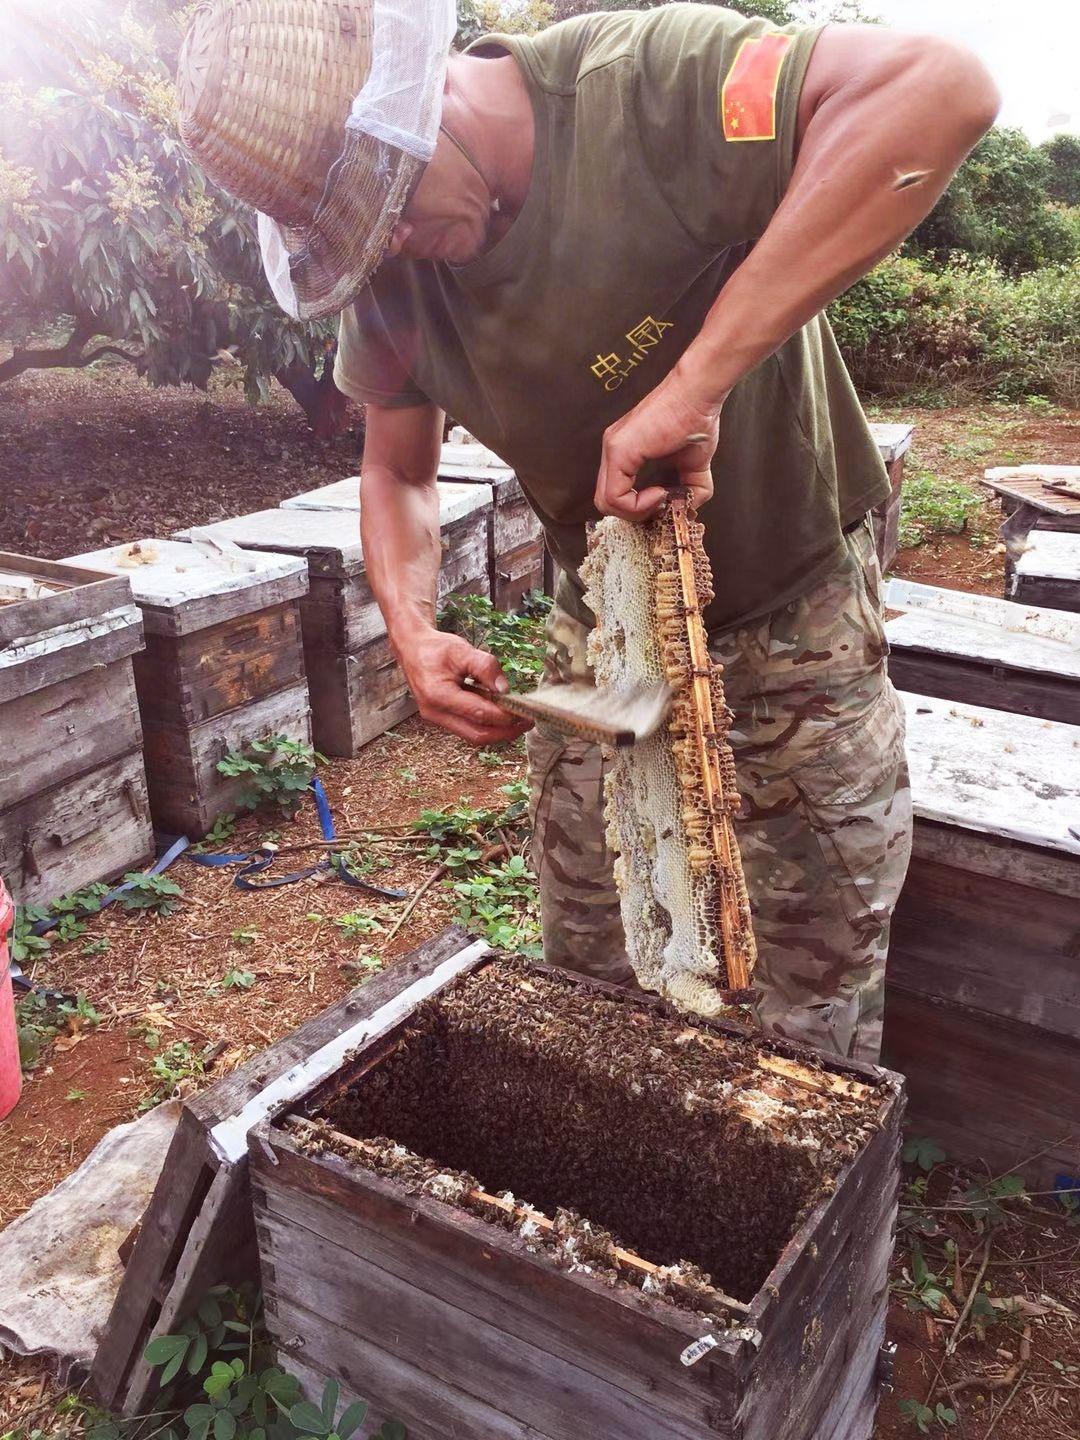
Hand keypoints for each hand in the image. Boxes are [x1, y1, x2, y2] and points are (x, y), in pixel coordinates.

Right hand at [394, 628, 531, 745]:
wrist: (412, 648)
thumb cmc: (435, 648)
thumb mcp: (462, 650)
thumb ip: (485, 667)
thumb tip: (505, 689)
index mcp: (438, 695)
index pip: (479, 713)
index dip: (505, 715)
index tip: (525, 710)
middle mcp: (435, 712)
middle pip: (477, 734)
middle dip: (505, 732)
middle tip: (527, 723)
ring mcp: (437, 718)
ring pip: (473, 734)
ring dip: (497, 730)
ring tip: (518, 720)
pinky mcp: (442, 717)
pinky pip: (467, 727)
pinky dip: (486, 723)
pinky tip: (500, 713)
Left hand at [595, 373, 723, 520]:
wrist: (698, 394)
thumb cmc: (696, 419)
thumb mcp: (694, 465)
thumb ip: (689, 489)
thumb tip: (687, 509)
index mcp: (624, 452)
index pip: (615, 494)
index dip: (638, 508)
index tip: (666, 500)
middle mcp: (613, 450)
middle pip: (606, 502)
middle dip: (635, 514)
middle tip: (662, 505)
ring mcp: (613, 449)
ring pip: (606, 502)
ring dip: (637, 511)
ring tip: (662, 497)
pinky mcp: (619, 451)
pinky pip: (614, 496)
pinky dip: (637, 505)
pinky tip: (660, 492)